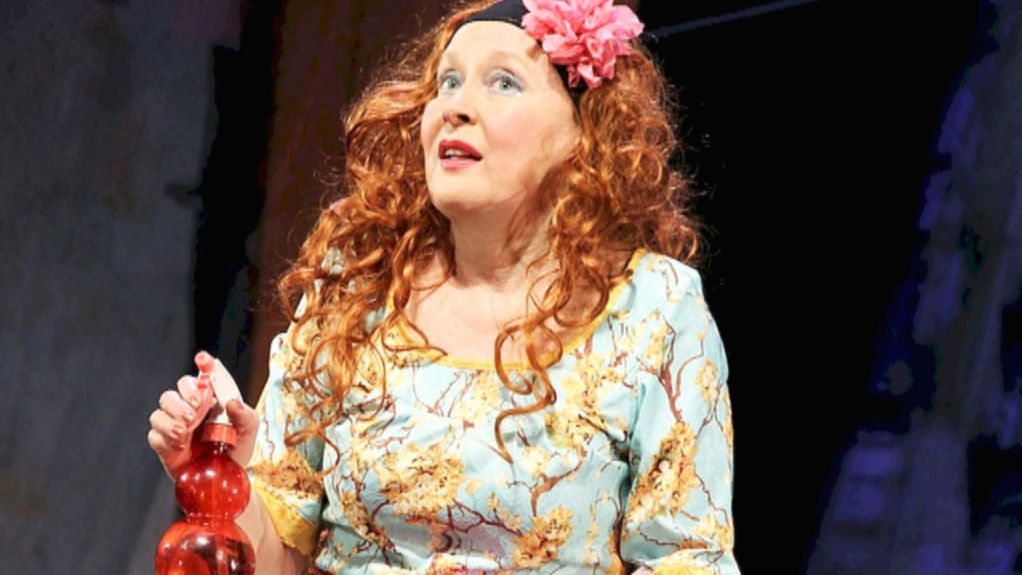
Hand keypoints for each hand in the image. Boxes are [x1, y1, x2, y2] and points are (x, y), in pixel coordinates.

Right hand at [147, 351, 259, 480]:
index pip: (205, 375)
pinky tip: (179, 444)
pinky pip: (154, 433)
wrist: (225, 480)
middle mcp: (191, 408)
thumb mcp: (249, 431)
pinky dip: (164, 435)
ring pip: (160, 408)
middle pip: (177, 388)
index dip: (204, 364)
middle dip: (185, 394)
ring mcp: (175, 425)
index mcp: (212, 398)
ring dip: (172, 416)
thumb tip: (232, 403)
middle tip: (197, 408)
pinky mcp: (164, 443)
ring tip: (185, 430)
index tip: (203, 359)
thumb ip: (245, 415)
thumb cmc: (237, 449)